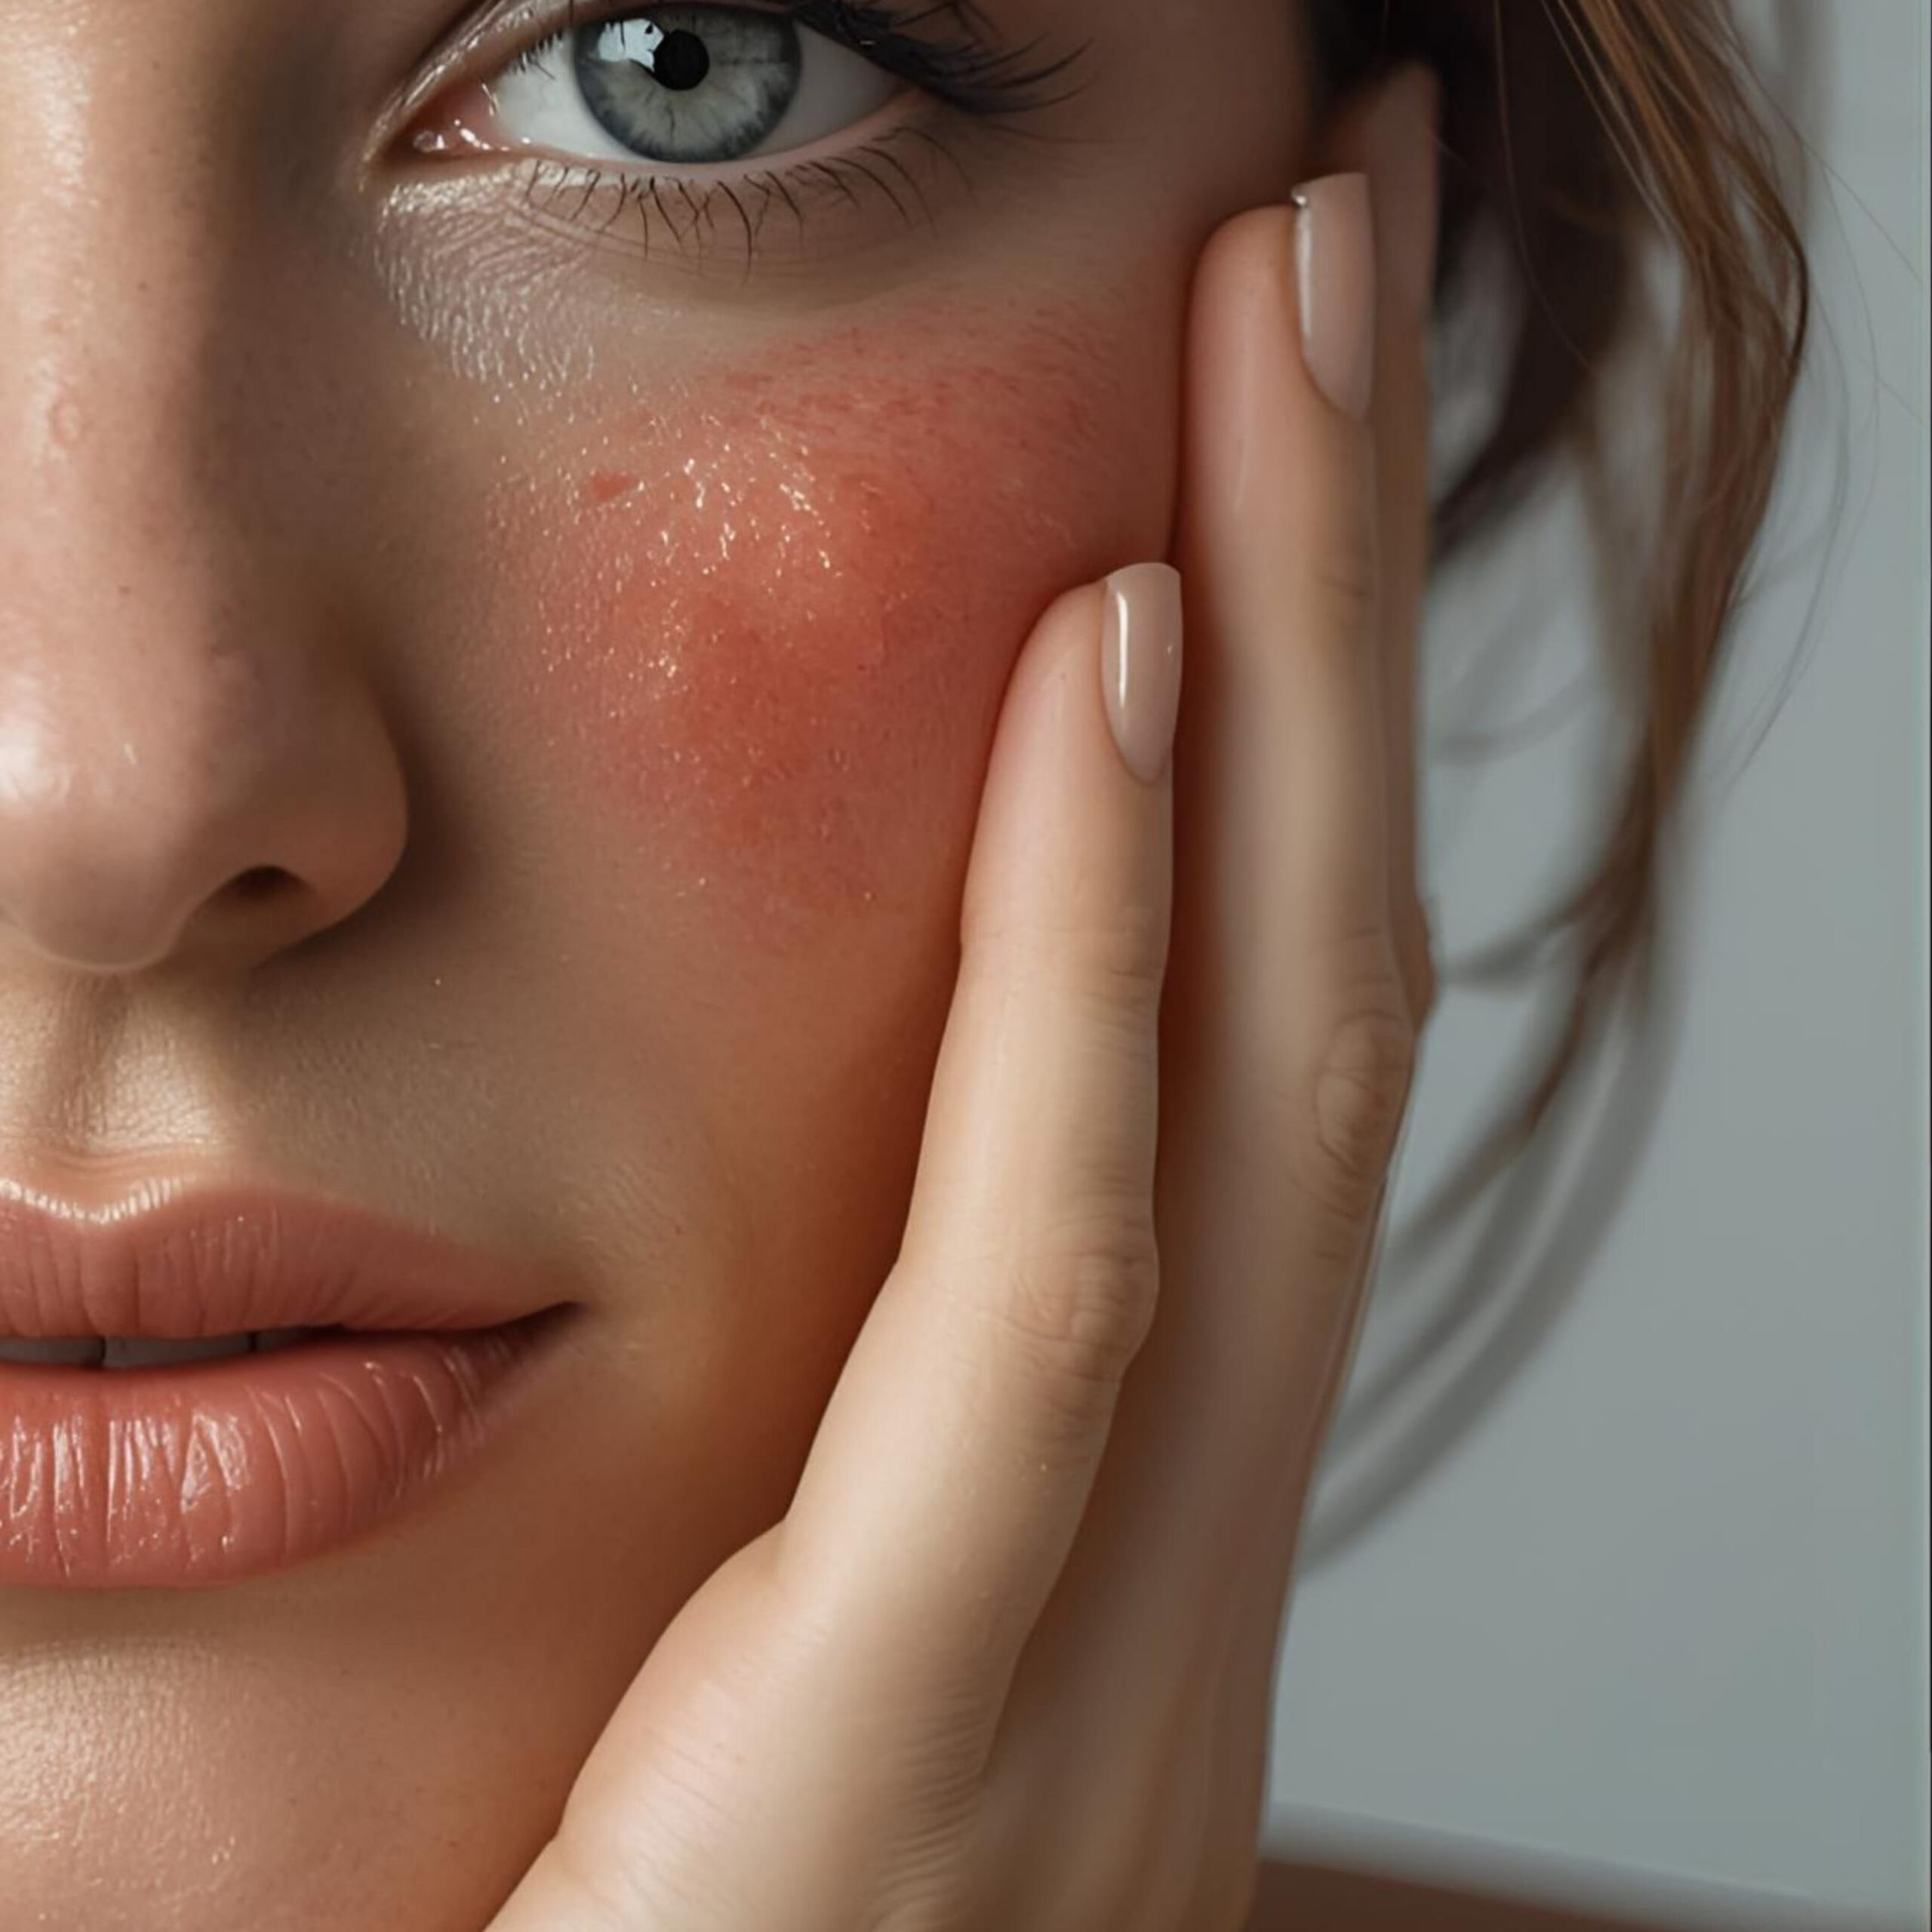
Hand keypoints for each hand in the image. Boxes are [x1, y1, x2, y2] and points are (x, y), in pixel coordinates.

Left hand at [484, 68, 1441, 1931]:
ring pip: (1248, 1062)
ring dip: (1275, 662)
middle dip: (1337, 573)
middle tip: (1345, 240)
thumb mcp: (775, 1635)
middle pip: (1298, 963)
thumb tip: (878, 1139)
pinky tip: (1119, 666)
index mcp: (1123, 1501)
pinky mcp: (938, 1727)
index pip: (1246, 1017)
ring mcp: (1105, 1633)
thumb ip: (856, 1407)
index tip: (1260, 403)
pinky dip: (1103, 961)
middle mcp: (1178, 1528)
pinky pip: (1056, 1276)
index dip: (1294, 684)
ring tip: (1283, 322)